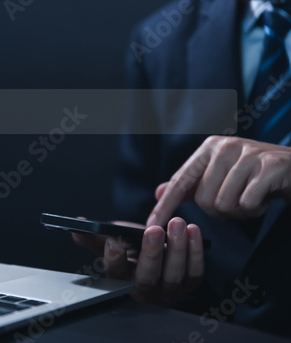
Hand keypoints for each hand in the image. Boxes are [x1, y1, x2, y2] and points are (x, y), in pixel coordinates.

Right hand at [73, 218, 203, 301]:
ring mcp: (168, 290)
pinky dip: (195, 251)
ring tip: (177, 223)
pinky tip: (193, 230)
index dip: (113, 259)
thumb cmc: (132, 248)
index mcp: (122, 279)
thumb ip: (95, 235)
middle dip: (151, 253)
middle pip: (146, 277)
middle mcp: (144, 289)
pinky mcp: (189, 283)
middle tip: (153, 230)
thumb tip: (78, 226)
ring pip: (173, 275)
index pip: (115, 273)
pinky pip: (194, 272)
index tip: (113, 241)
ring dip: (176, 249)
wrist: (156, 252)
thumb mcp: (112, 240)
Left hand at [147, 136, 290, 226]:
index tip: (152, 225)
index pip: (180, 181)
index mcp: (209, 148)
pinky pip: (247, 204)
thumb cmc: (255, 176)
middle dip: (221, 211)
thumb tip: (159, 192)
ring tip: (252, 198)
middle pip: (203, 200)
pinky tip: (265, 198)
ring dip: (239, 212)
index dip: (165, 206)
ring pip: (224, 204)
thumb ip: (191, 184)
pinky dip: (256, 210)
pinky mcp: (270, 166)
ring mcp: (249, 154)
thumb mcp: (221, 176)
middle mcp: (225, 146)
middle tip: (238, 202)